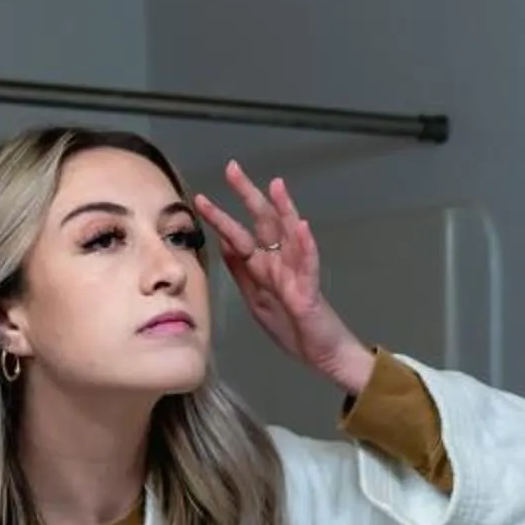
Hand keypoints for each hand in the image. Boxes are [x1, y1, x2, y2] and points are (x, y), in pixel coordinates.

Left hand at [196, 163, 376, 394]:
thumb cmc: (293, 328)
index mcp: (264, 267)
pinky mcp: (309, 291)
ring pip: (290, 235)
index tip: (202, 197)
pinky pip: (309, 265)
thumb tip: (224, 244)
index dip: (222, 215)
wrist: (321, 355)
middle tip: (233, 169)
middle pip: (264, 223)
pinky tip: (303, 227)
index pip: (241, 235)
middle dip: (248, 196)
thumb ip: (242, 273)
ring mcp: (297, 274)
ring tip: (276, 186)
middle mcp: (280, 263)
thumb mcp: (256, 300)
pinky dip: (306, 245)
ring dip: (284, 210)